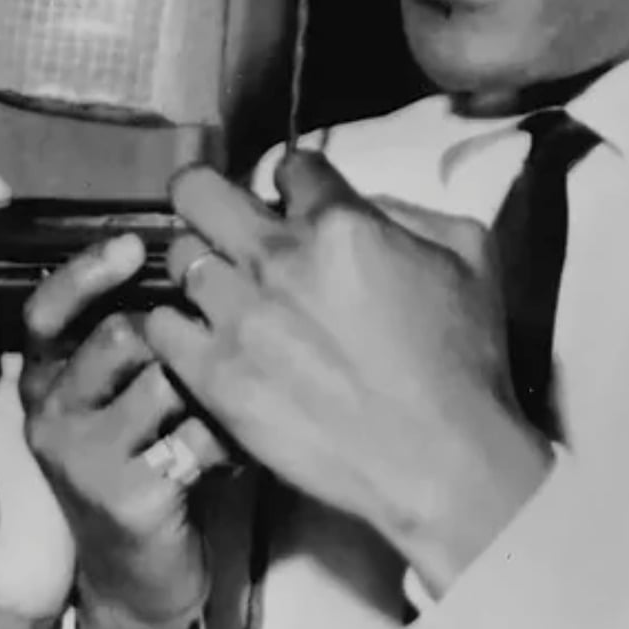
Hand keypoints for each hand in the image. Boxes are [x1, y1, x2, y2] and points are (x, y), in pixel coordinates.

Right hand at [20, 232, 231, 628]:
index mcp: (42, 381)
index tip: (134, 244)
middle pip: (121, 335)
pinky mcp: (128, 496)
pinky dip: (233, 435)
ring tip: (242, 398)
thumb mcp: (116, 403)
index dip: (86, 272)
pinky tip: (242, 448)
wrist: (136, 580)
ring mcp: (85, 459)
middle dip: (182, 331)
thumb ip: (127, 341)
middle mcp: (50, 414)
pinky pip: (199, 434)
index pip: (47, 310)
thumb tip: (182, 256)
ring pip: (166, 380)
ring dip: (216, 384)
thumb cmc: (138, 468)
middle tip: (229, 337)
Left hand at [144, 151, 553, 593]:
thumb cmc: (466, 362)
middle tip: (223, 221)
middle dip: (207, 195)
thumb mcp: (469, 257)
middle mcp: (276, 259)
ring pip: (177, 257)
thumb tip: (359, 204)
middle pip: (197, 190)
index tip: (295, 202)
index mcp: (339, 223)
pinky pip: (159, 325)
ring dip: (201, 267)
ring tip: (223, 293)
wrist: (443, 462)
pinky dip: (175, 325)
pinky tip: (201, 338)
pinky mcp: (214, 376)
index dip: (293, 181)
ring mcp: (238, 318)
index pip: (289, 165)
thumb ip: (408, 212)